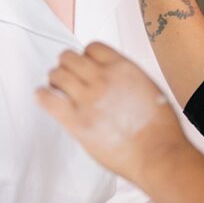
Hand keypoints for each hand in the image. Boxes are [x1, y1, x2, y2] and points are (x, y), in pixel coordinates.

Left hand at [37, 41, 190, 186]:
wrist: (158, 155)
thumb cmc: (160, 130)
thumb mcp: (151, 90)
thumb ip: (129, 80)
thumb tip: (116, 79)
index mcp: (123, 69)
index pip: (92, 48)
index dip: (86, 56)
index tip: (85, 66)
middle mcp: (102, 79)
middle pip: (70, 57)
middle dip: (67, 65)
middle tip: (67, 76)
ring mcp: (87, 100)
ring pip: (56, 75)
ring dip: (55, 79)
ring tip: (56, 87)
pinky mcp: (77, 121)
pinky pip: (48, 99)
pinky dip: (42, 95)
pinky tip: (44, 97)